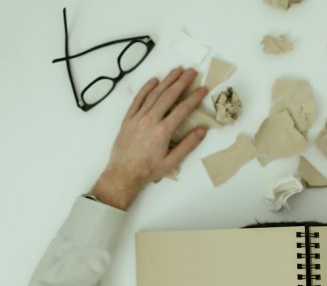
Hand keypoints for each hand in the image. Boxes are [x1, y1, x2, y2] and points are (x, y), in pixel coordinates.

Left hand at [91, 67, 207, 209]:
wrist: (123, 173)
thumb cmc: (148, 169)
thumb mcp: (172, 161)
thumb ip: (188, 145)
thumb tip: (202, 131)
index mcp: (163, 131)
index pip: (182, 109)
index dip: (194, 97)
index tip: (202, 89)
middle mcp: (150, 120)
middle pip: (169, 96)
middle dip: (181, 82)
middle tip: (191, 71)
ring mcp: (137, 117)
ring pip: (154, 94)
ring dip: (166, 80)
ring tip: (176, 70)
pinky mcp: (128, 118)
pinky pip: (138, 99)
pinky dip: (146, 88)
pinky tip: (154, 80)